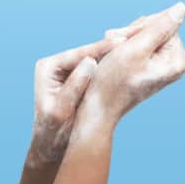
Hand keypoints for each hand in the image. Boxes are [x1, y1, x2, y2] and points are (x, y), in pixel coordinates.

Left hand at [26, 22, 143, 167]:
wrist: (53, 145)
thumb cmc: (53, 133)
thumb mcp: (61, 111)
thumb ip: (73, 87)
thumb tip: (90, 61)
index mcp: (48, 67)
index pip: (79, 54)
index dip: (101, 47)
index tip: (121, 40)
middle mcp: (57, 64)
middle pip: (89, 52)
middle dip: (111, 47)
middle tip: (134, 38)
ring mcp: (69, 69)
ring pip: (96, 58)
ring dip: (115, 54)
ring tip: (136, 45)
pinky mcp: (80, 76)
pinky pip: (99, 67)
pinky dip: (113, 64)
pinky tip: (131, 59)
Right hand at [75, 2, 184, 135]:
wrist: (97, 107)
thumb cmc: (113, 81)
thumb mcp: (135, 49)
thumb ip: (159, 27)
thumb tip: (182, 7)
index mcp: (176, 60)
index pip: (165, 23)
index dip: (141, 26)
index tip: (122, 40)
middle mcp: (173, 63)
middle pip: (156, 28)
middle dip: (132, 32)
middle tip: (113, 43)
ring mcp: (160, 66)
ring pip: (144, 35)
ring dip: (124, 38)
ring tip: (111, 52)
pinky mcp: (148, 67)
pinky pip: (138, 45)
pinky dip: (123, 47)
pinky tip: (113, 57)